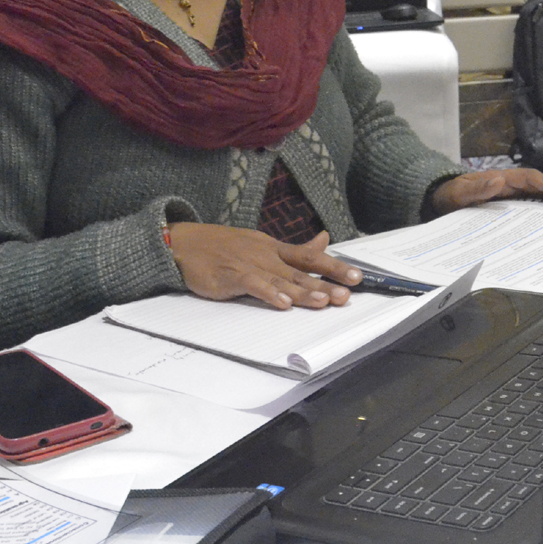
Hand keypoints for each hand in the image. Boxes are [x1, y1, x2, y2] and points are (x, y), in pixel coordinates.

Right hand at [166, 226, 359, 309]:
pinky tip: (282, 304)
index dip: (334, 266)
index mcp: (275, 249)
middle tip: (347, 295)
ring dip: (303, 292)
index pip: (310, 257)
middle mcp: (267, 256)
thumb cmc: (225, 246)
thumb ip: (295, 249)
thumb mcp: (264, 244)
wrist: (185, 242)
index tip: (357, 276)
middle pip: (301, 271)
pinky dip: (268, 294)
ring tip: (323, 301)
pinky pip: (253, 286)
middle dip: (326, 283)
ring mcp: (249, 266)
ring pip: (281, 281)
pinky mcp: (231, 277)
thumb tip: (325, 240)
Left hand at [431, 167, 542, 214]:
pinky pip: (527, 212)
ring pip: (536, 200)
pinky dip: (538, 218)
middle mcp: (510, 187)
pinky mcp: (509, 210)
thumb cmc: (451, 194)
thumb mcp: (459, 192)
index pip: (530, 177)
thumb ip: (476, 189)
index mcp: (503, 178)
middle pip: (539, 188)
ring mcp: (511, 199)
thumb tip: (499, 181)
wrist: (440, 202)